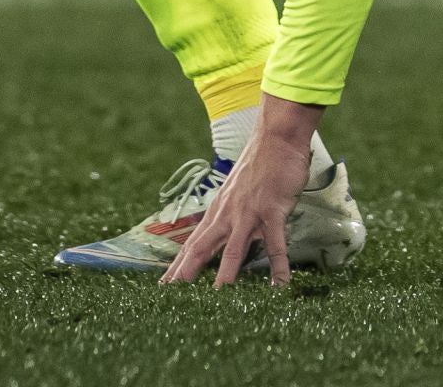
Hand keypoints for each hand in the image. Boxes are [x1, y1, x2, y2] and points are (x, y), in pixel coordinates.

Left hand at [161, 95, 322, 287]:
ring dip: (224, 278)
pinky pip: (274, 245)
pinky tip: (279, 286)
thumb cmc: (259, 164)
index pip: (192, 244)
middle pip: (200, 250)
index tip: (163, 288)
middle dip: (185, 276)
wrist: (276, 139)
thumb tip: (229, 233)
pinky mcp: (271, 212)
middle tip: (171, 301)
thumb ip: (231, 214)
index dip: (177, 267)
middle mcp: (227, 216)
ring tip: (217, 303)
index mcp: (217, 212)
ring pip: (232, 252)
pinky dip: (278, 266)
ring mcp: (248, 214)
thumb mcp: (237, 192)